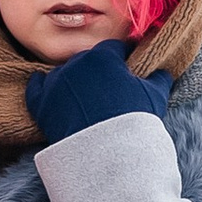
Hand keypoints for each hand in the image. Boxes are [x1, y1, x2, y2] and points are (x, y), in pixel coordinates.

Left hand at [24, 47, 173, 143]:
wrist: (105, 153)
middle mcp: (75, 63)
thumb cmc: (132, 121)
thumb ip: (159, 79)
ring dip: (73, 80)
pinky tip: (49, 90)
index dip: (123, 55)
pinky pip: (37, 88)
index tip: (128, 62)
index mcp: (103, 56)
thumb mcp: (154, 97)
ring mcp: (55, 83)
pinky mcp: (41, 104)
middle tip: (107, 85)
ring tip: (84, 96)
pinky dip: (43, 88)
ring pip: (65, 74)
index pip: (114, 48)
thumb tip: (164, 72)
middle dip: (98, 69)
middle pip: (88, 61)